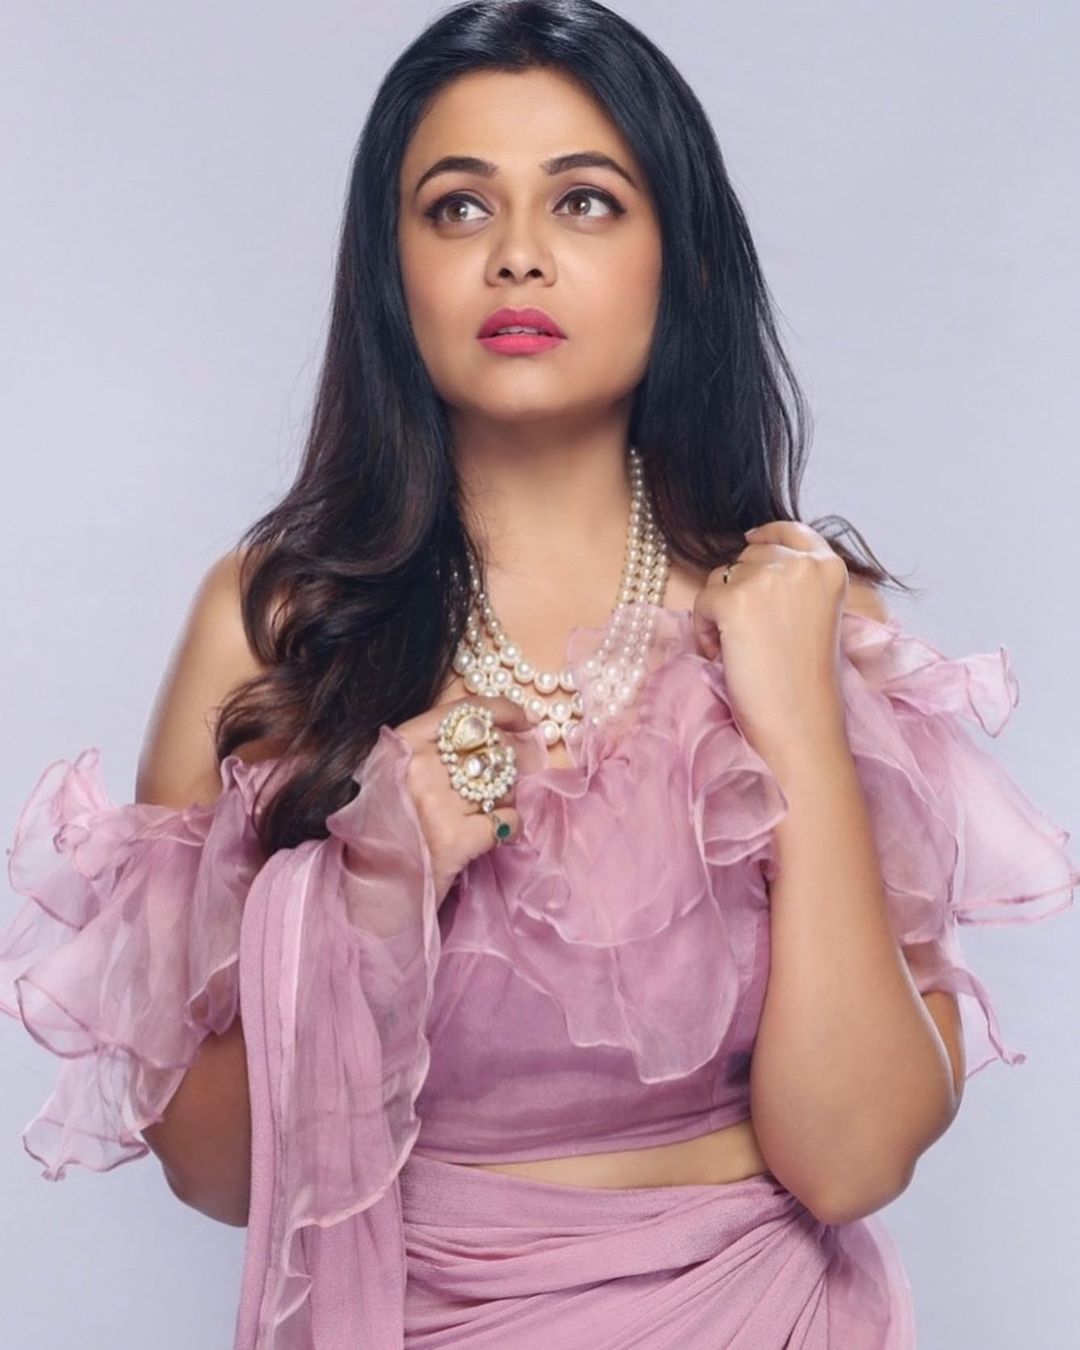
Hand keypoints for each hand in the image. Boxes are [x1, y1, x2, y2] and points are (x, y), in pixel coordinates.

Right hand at [392, 695, 535, 905]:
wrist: (370, 885)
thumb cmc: (385, 825)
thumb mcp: (394, 771)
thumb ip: (433, 748)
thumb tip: (500, 733)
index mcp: (401, 744)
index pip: (466, 712)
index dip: (504, 711)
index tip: (524, 721)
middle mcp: (418, 767)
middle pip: (490, 749)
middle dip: (504, 767)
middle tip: (499, 785)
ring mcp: (437, 803)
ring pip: (503, 785)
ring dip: (504, 800)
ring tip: (485, 815)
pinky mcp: (456, 839)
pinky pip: (508, 820)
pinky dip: (511, 826)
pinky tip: (497, 836)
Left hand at [690, 520, 849, 761]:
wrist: (801, 723)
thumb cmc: (806, 681)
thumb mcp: (815, 614)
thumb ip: (794, 581)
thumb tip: (750, 550)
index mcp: (829, 567)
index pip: (791, 530)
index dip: (767, 535)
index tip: (750, 540)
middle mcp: (802, 564)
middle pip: (749, 555)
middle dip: (740, 589)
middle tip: (750, 636)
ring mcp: (769, 578)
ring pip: (721, 577)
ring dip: (720, 611)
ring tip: (738, 650)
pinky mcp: (736, 600)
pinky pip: (701, 602)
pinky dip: (703, 630)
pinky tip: (722, 657)